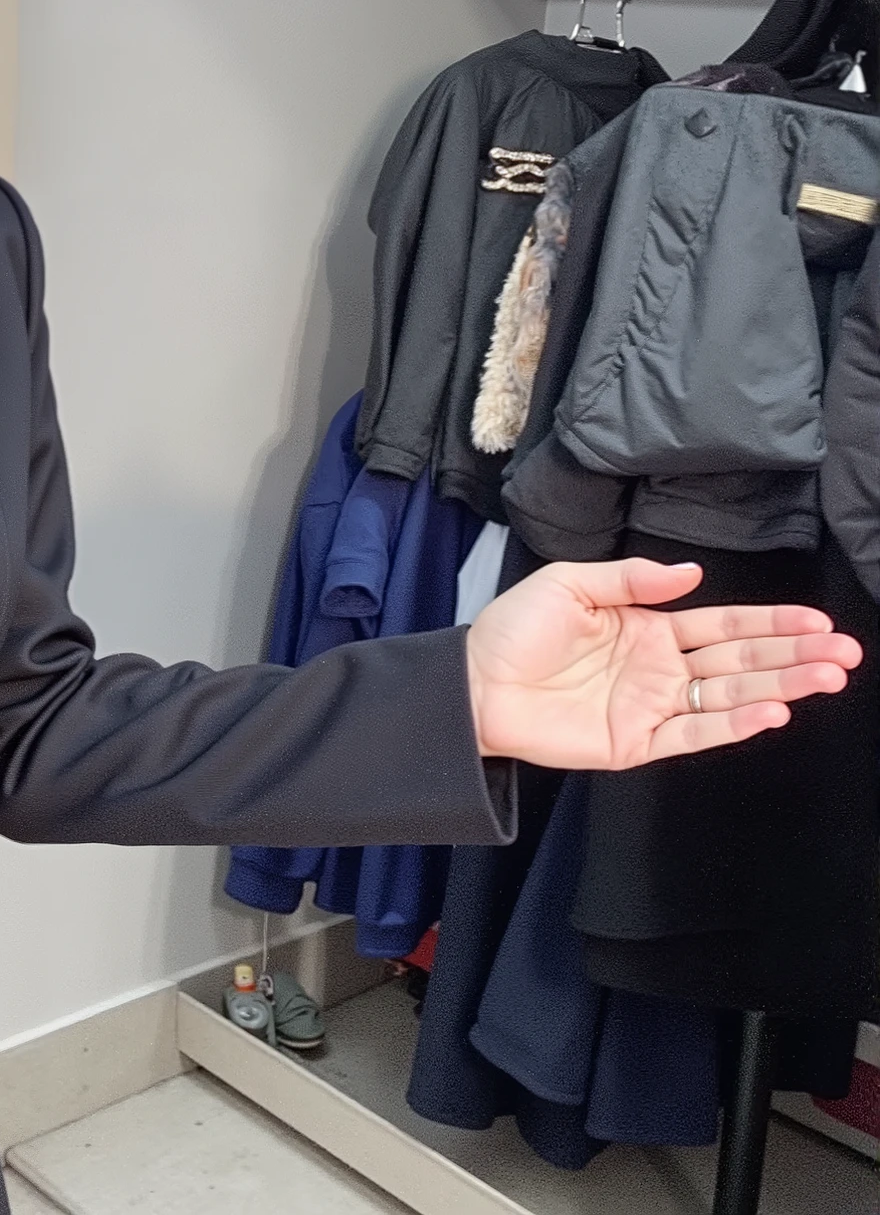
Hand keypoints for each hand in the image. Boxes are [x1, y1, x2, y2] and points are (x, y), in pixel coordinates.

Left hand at [465, 558, 863, 768]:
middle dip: (794, 655)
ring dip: (780, 686)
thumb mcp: (572, 584)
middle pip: (740, 660)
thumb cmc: (515, 630)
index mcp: (649, 627)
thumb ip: (633, 580)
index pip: (724, 624)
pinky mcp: (638, 741)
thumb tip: (692, 573)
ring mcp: (653, 706)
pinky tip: (771, 710)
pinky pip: (695, 733)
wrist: (472, 683)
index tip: (818, 621)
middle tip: (844, 653)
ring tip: (826, 677)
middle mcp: (661, 668)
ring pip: (729, 695)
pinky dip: (734, 723)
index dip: (771, 622)